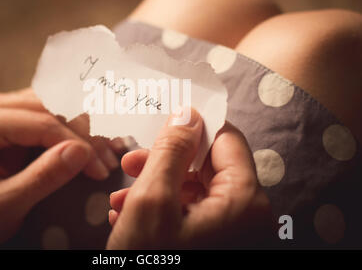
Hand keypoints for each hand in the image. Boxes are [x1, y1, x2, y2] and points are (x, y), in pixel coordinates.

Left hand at [0, 88, 121, 248]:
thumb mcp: (7, 205)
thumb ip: (43, 178)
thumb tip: (81, 152)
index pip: (40, 122)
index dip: (76, 142)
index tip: (100, 168)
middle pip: (52, 107)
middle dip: (86, 135)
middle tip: (108, 162)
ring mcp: (1, 105)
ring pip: (58, 104)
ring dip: (87, 128)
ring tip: (107, 154)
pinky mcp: (16, 112)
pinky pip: (55, 111)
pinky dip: (78, 127)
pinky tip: (96, 143)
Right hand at [107, 108, 273, 248]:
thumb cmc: (150, 260)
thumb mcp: (153, 199)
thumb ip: (172, 150)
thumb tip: (188, 112)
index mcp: (244, 199)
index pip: (226, 139)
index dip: (193, 126)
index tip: (162, 120)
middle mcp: (247, 215)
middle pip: (208, 166)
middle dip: (165, 161)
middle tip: (130, 162)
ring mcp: (232, 233)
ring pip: (194, 191)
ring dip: (156, 187)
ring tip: (121, 196)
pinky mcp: (215, 243)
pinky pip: (192, 214)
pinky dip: (162, 209)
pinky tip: (130, 215)